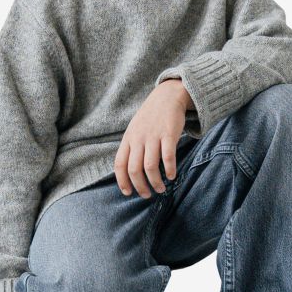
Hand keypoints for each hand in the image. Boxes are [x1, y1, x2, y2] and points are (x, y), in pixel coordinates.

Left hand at [114, 79, 191, 198]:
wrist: (167, 96)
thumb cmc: (151, 117)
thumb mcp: (135, 129)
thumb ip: (131, 147)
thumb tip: (129, 172)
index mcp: (128, 139)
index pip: (120, 164)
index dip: (122, 181)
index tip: (128, 193)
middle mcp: (138, 138)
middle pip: (134, 169)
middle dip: (140, 186)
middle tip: (147, 195)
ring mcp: (153, 136)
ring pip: (150, 166)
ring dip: (155, 182)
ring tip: (161, 189)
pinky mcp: (169, 134)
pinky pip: (168, 157)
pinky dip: (169, 170)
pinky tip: (172, 176)